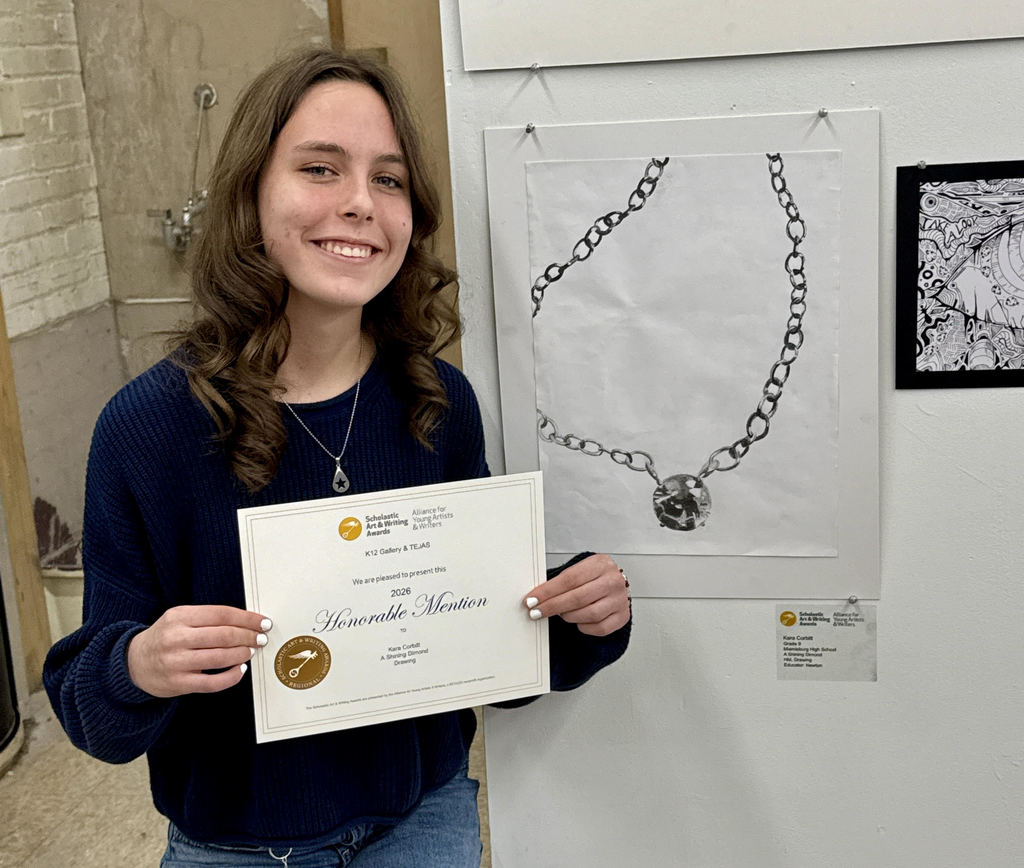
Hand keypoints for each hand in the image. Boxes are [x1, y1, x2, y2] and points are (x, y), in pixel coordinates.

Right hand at [127, 605, 271, 697]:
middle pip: (223, 635)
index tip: (262, 622)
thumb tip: (247, 621)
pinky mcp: (177, 683)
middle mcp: (176, 638)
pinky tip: (239, 670)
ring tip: (251, 651)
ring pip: (219, 658)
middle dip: (248, 636)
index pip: (221, 614)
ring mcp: (176, 662)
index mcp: (179, 616)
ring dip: (242, 654)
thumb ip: (208, 618)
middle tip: (261, 638)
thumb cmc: (165, 638)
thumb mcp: (180, 618)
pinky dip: (231, 677)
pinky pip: (212, 683)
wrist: (133, 663)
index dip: (247, 618)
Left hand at [522, 553, 630, 636]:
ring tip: (561, 613)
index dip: (548, 591)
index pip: (569, 579)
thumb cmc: (594, 578)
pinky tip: (578, 620)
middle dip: (552, 606)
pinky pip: (599, 628)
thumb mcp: (580, 570)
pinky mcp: (622, 616)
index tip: (532, 599)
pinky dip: (584, 627)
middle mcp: (613, 581)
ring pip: (589, 614)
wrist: (614, 585)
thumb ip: (561, 581)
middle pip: (578, 597)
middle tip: (537, 611)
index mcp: (601, 564)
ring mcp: (620, 599)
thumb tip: (536, 595)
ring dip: (568, 616)